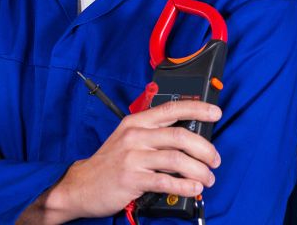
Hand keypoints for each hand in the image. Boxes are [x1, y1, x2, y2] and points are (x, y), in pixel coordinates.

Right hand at [21, 100, 221, 223]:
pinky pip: (166, 181)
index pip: (172, 108)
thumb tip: (189, 137)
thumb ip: (154, 134)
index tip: (215, 114)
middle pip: (180, 136)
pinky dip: (185, 186)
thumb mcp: (129, 139)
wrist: (81, 185)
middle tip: (214, 160)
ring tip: (207, 179)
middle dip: (205, 149)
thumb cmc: (110, 162)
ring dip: (199, 171)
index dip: (197, 109)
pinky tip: (193, 189)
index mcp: (137, 121)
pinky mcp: (132, 179)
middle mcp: (136, 135)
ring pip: (177, 159)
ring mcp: (133, 157)